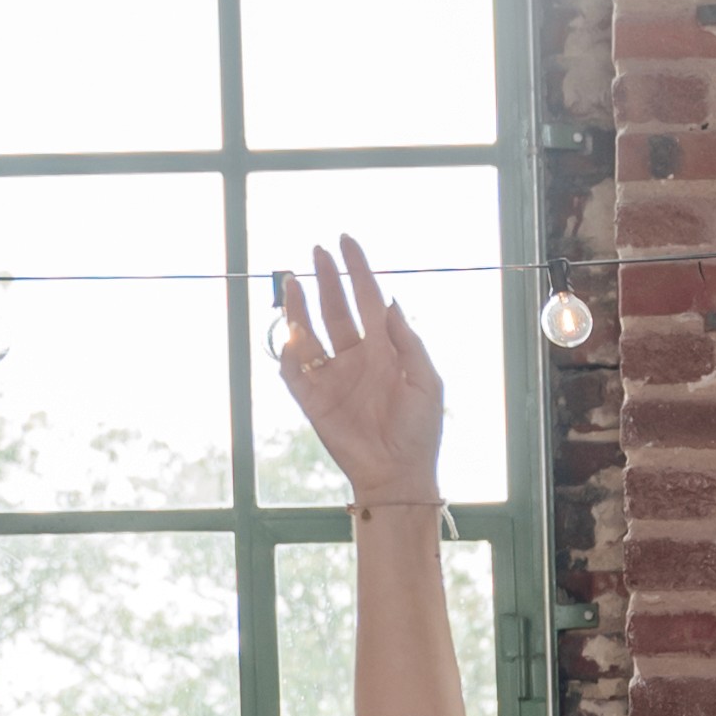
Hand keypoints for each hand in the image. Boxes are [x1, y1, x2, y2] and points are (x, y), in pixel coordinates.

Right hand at [272, 235, 443, 506]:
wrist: (399, 474)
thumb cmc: (420, 430)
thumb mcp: (427, 381)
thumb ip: (408, 341)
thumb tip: (390, 300)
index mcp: (385, 349)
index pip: (368, 299)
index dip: (357, 270)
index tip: (346, 241)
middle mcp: (356, 357)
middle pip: (336, 308)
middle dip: (326, 278)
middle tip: (317, 251)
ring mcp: (333, 377)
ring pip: (310, 332)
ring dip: (300, 307)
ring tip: (292, 281)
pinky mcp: (313, 400)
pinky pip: (293, 371)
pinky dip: (288, 352)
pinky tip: (292, 335)